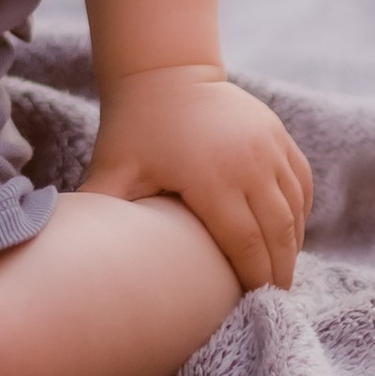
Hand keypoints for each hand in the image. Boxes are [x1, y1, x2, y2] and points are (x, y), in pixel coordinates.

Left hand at [83, 64, 311, 293]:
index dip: (252, 278)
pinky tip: (289, 235)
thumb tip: (74, 252)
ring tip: (280, 274)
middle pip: (278, 233)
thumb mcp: (115, 168)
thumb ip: (102, 208)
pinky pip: (300, 184)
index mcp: (212, 177)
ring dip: (292, 246)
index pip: (245, 243)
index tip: (251, 303)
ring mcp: (270, 146)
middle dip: (278, 272)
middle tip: (273, 300)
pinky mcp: (279, 135)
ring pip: (294, 210)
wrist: (165, 72)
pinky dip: (299, 213)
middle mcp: (250, 163)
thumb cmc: (135, 127)